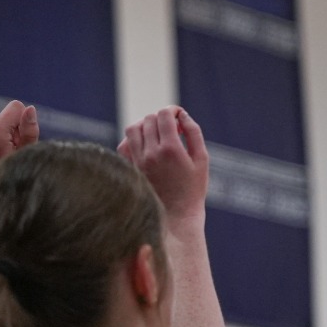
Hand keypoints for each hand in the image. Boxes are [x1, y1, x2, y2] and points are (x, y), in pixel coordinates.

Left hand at [118, 106, 208, 227]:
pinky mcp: (130, 168)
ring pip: (133, 128)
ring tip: (157, 133)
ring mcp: (137, 161)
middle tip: (172, 128)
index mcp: (170, 149)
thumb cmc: (193, 188)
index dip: (172, 110)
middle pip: (149, 119)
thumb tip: (182, 115)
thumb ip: (193, 132)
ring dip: (145, 125)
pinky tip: (146, 144)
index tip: (179, 116)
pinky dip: (133, 138)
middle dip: (161, 118)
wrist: (176, 216)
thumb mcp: (201, 159)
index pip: (164, 115)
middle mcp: (150, 153)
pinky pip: (124, 144)